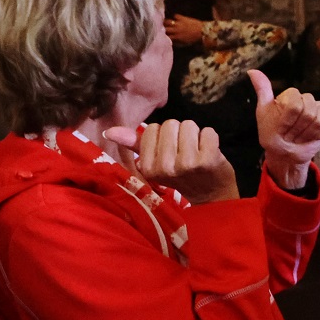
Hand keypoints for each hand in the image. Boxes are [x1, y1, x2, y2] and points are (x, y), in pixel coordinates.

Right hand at [104, 121, 238, 204]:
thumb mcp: (155, 162)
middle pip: (170, 124)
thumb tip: (109, 130)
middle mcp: (166, 167)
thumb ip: (134, 144)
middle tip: (185, 153)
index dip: (163, 137)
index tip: (169, 153)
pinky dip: (210, 138)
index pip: (152, 129)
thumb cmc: (182, 175)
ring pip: (189, 125)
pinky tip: (209, 154)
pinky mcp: (209, 159)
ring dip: (195, 136)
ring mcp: (188, 163)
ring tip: (196, 153)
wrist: (210, 195)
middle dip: (179, 134)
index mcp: (148, 168)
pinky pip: (208, 131)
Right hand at [165, 14, 204, 45]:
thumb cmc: (194, 39)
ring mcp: (179, 23)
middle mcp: (176, 30)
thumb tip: (170, 42)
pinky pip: (176, 16)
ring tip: (165, 22)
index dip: (163, 36)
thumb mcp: (184, 43)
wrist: (203, 32)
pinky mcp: (183, 18)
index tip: (161, 36)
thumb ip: (176, 43)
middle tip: (161, 28)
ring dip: (166, 22)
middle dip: (162, 29)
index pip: (166, 36)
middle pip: (165, 29)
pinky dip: (175, 17)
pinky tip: (176, 18)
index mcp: (176, 37)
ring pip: (168, 21)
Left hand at [249, 69, 319, 189]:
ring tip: (299, 137)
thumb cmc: (272, 133)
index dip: (288, 121)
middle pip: (308, 111)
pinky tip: (310, 138)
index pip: (295, 104)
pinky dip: (318, 136)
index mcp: (292, 95)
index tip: (281, 129)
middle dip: (297, 129)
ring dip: (306, 134)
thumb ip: (262, 91)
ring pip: (319, 120)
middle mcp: (308, 99)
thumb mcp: (263, 113)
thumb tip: (251, 71)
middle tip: (290, 135)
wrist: (284, 153)